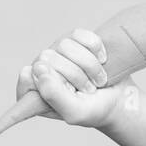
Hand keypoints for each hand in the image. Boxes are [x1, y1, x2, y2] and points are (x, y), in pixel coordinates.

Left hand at [9, 28, 133, 129]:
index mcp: (33, 91)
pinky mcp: (74, 40)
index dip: (48, 82)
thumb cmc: (94, 110)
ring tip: (97, 79)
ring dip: (89, 65)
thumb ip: (53, 95)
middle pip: (48, 58)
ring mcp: (57, 53)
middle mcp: (41, 70)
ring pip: (65, 45)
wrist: (119, 99)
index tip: (66, 93)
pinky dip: (96, 48)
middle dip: (76, 76)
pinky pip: (80, 34)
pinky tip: (101, 60)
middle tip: (89, 90)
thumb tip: (38, 68)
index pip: (27, 76)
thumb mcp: (74, 111)